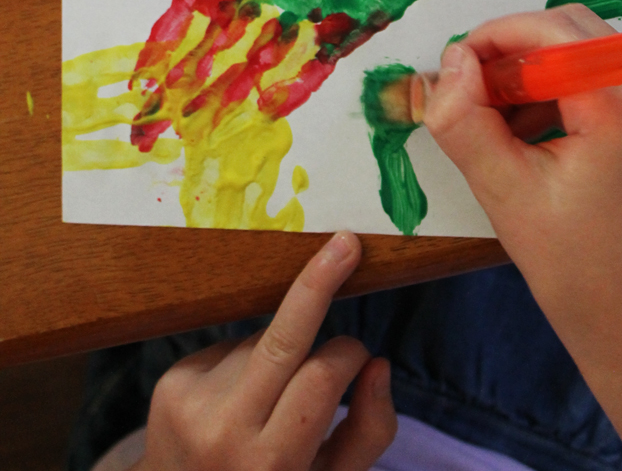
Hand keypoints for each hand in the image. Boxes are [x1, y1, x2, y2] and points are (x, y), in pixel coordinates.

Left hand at [133, 232, 395, 470]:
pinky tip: (234, 398)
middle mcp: (224, 431)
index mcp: (270, 463)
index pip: (322, 376)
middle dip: (318, 284)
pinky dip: (245, 360)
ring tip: (264, 403)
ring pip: (262, 341)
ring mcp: (191, 403)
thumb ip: (367, 432)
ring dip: (279, 354)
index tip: (362, 355)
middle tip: (345, 243)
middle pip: (283, 337)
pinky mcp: (171, 382)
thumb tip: (378, 364)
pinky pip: (231, 346)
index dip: (350, 356)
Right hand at [422, 5, 621, 364]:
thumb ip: (464, 118)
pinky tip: (531, 132)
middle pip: (570, 29)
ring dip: (534, 70)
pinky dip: (561, 87)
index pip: (550, 30)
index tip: (454, 72)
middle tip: (471, 95)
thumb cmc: (574, 267)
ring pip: (584, 48)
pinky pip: (603, 73)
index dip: (494, 39)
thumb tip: (451, 60)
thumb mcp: (503, 191)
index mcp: (621, 105)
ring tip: (499, 124)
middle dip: (512, 53)